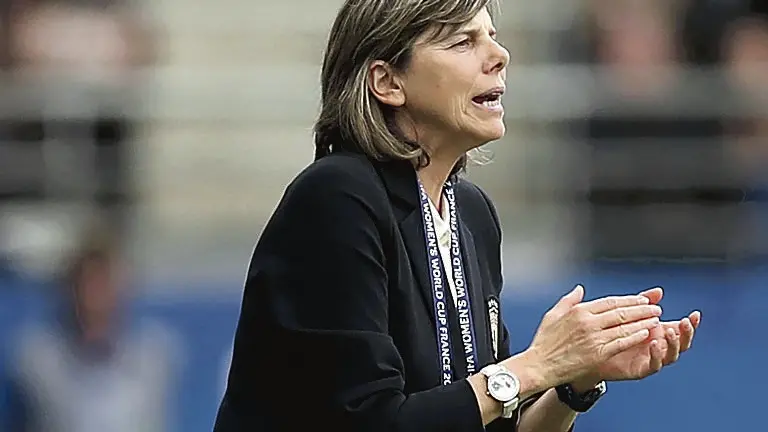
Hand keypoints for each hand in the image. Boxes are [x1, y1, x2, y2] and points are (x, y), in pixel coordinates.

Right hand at [525, 285, 661, 387]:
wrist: (540, 366)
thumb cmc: (544, 343)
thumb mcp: (553, 315)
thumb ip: (569, 300)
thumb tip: (579, 289)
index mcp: (578, 311)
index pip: (610, 302)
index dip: (628, 300)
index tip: (640, 300)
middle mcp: (588, 322)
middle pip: (621, 311)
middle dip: (641, 309)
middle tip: (655, 307)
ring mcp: (594, 338)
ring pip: (624, 326)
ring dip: (643, 321)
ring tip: (655, 319)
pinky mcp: (598, 353)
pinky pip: (622, 342)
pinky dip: (635, 336)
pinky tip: (645, 334)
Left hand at [579, 287, 700, 382]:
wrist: (594, 352)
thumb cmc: (613, 332)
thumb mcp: (629, 314)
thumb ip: (644, 302)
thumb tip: (658, 290)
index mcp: (659, 333)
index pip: (680, 329)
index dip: (690, 323)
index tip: (695, 314)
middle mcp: (659, 346)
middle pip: (682, 343)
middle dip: (686, 333)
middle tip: (685, 323)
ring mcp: (652, 359)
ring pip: (671, 355)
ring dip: (673, 344)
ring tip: (669, 332)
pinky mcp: (641, 369)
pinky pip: (654, 365)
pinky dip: (657, 355)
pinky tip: (654, 344)